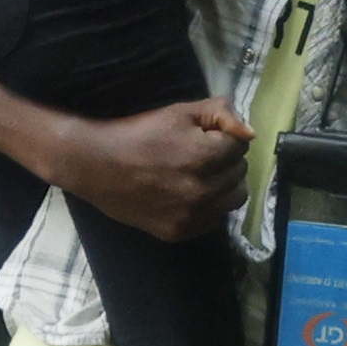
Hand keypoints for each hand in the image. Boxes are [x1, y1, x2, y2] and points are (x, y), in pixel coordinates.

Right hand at [54, 99, 251, 243]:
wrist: (96, 167)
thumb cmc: (139, 134)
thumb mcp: (179, 112)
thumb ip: (220, 115)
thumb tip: (250, 134)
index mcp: (201, 157)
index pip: (239, 147)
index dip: (223, 138)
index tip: (204, 137)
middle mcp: (200, 191)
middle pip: (240, 173)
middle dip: (225, 160)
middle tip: (199, 154)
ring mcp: (190, 216)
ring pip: (235, 199)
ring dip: (225, 184)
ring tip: (201, 175)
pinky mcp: (180, 233)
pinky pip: (215, 219)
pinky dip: (210, 206)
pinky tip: (190, 194)